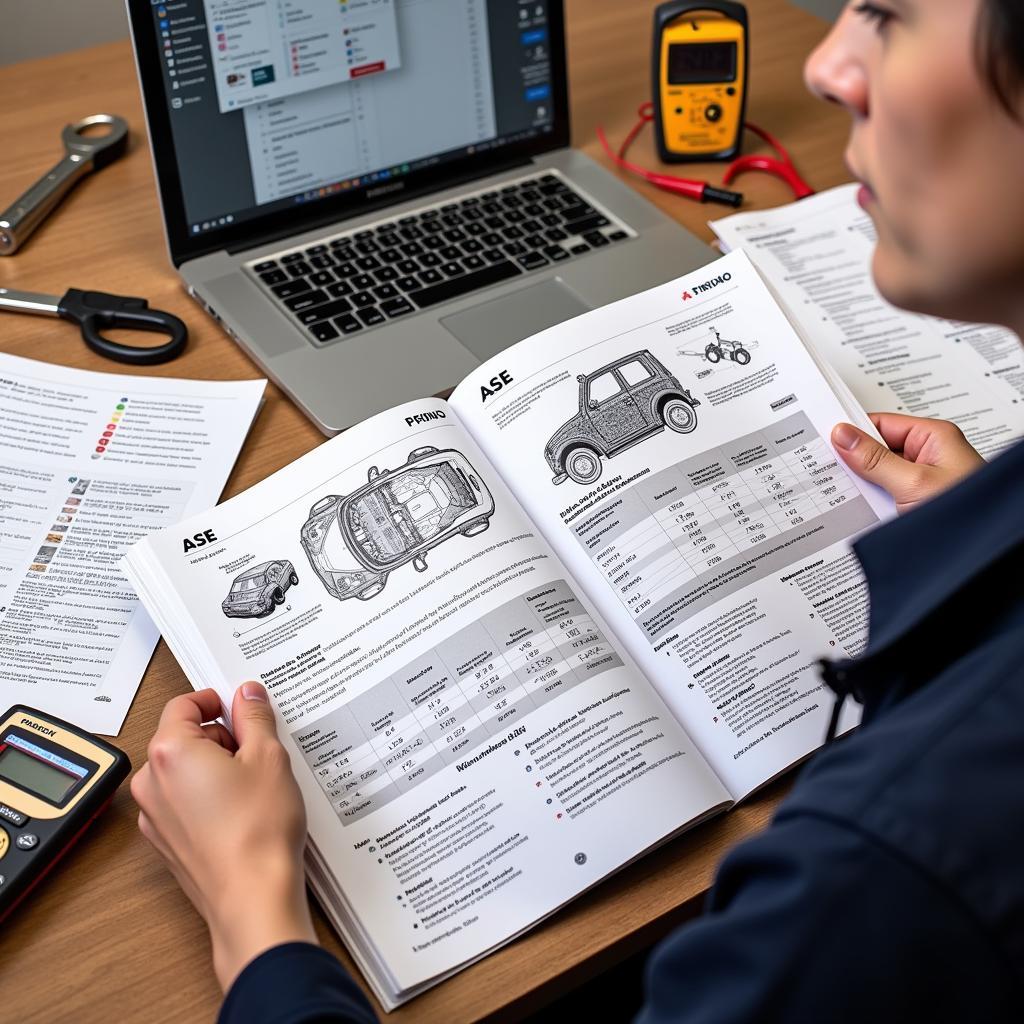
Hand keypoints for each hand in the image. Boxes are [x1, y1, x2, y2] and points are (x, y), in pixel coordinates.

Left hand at [131, 682, 315, 990]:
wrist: (253, 897)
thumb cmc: (258, 831)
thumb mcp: (269, 756)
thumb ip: (255, 717)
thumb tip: (247, 695)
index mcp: (171, 752)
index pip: (183, 704)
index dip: (215, 700)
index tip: (239, 706)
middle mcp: (153, 783)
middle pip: (182, 737)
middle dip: (219, 737)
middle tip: (258, 749)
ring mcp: (155, 816)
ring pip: (183, 772)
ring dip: (214, 768)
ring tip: (254, 784)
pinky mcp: (166, 842)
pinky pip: (184, 803)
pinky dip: (208, 797)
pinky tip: (243, 810)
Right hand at [832, 413, 983, 513]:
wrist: (981, 554)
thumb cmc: (967, 513)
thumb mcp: (913, 483)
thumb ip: (875, 459)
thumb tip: (844, 435)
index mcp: (933, 438)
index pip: (880, 423)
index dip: (852, 431)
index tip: (824, 439)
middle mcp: (928, 456)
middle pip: (877, 449)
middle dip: (854, 461)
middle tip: (827, 469)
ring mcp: (921, 480)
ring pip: (878, 475)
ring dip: (862, 485)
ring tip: (842, 493)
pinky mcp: (915, 502)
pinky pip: (884, 495)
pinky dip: (870, 502)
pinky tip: (857, 509)